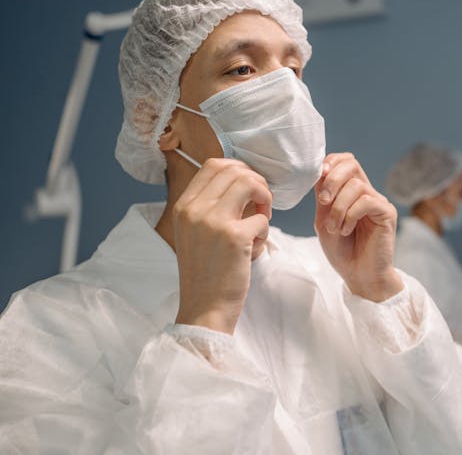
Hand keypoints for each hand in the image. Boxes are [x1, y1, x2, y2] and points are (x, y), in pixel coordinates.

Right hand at [172, 159, 271, 334]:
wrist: (204, 308)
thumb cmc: (206, 271)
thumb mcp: (194, 232)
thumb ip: (209, 205)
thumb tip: (241, 179)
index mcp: (183, 206)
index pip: (213, 165)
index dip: (239, 170)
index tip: (250, 188)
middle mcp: (194, 210)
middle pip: (235, 170)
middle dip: (257, 183)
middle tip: (261, 204)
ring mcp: (213, 222)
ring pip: (250, 184)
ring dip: (264, 199)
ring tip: (262, 219)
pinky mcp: (233, 237)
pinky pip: (262, 218)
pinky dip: (265, 230)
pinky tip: (255, 247)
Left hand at [315, 153, 402, 301]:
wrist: (358, 276)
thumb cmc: (342, 251)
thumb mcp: (324, 219)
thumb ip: (323, 196)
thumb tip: (321, 171)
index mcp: (351, 192)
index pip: (345, 161)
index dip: (331, 162)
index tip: (319, 176)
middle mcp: (367, 193)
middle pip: (352, 165)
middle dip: (332, 180)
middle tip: (323, 201)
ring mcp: (378, 202)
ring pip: (356, 186)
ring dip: (338, 207)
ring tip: (335, 228)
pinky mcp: (387, 214)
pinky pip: (367, 201)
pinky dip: (351, 215)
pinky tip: (347, 230)